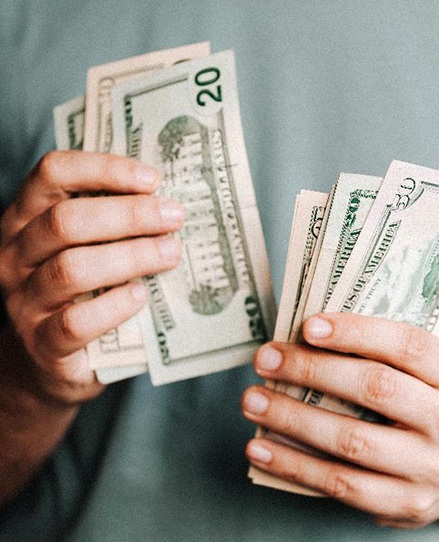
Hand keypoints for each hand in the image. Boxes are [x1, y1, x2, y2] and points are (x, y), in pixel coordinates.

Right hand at [0, 151, 182, 404]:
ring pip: (71, 269)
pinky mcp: (42, 344)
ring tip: (171, 253)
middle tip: (174, 218)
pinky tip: (141, 296)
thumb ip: (113, 224)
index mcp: (27, 219)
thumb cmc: (82, 293)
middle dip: (129, 215)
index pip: (53, 174)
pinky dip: (113, 306)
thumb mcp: (89, 249)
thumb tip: (169, 202)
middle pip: (66, 221)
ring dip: (130, 257)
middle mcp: (16, 255)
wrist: (51, 360)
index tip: (153, 179)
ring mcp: (24, 301)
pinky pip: (75, 322)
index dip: (104, 169)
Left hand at [242, 313, 438, 527]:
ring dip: (291, 418)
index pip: (408, 345)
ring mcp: (431, 469)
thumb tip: (303, 338)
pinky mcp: (406, 504)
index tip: (307, 326)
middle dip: (311, 370)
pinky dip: (294, 464)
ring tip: (252, 399)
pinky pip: (340, 484)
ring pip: (351, 440)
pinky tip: (261, 446)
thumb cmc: (429, 404)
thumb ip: (382, 353)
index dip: (355, 332)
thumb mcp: (427, 373)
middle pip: (375, 389)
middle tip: (266, 359)